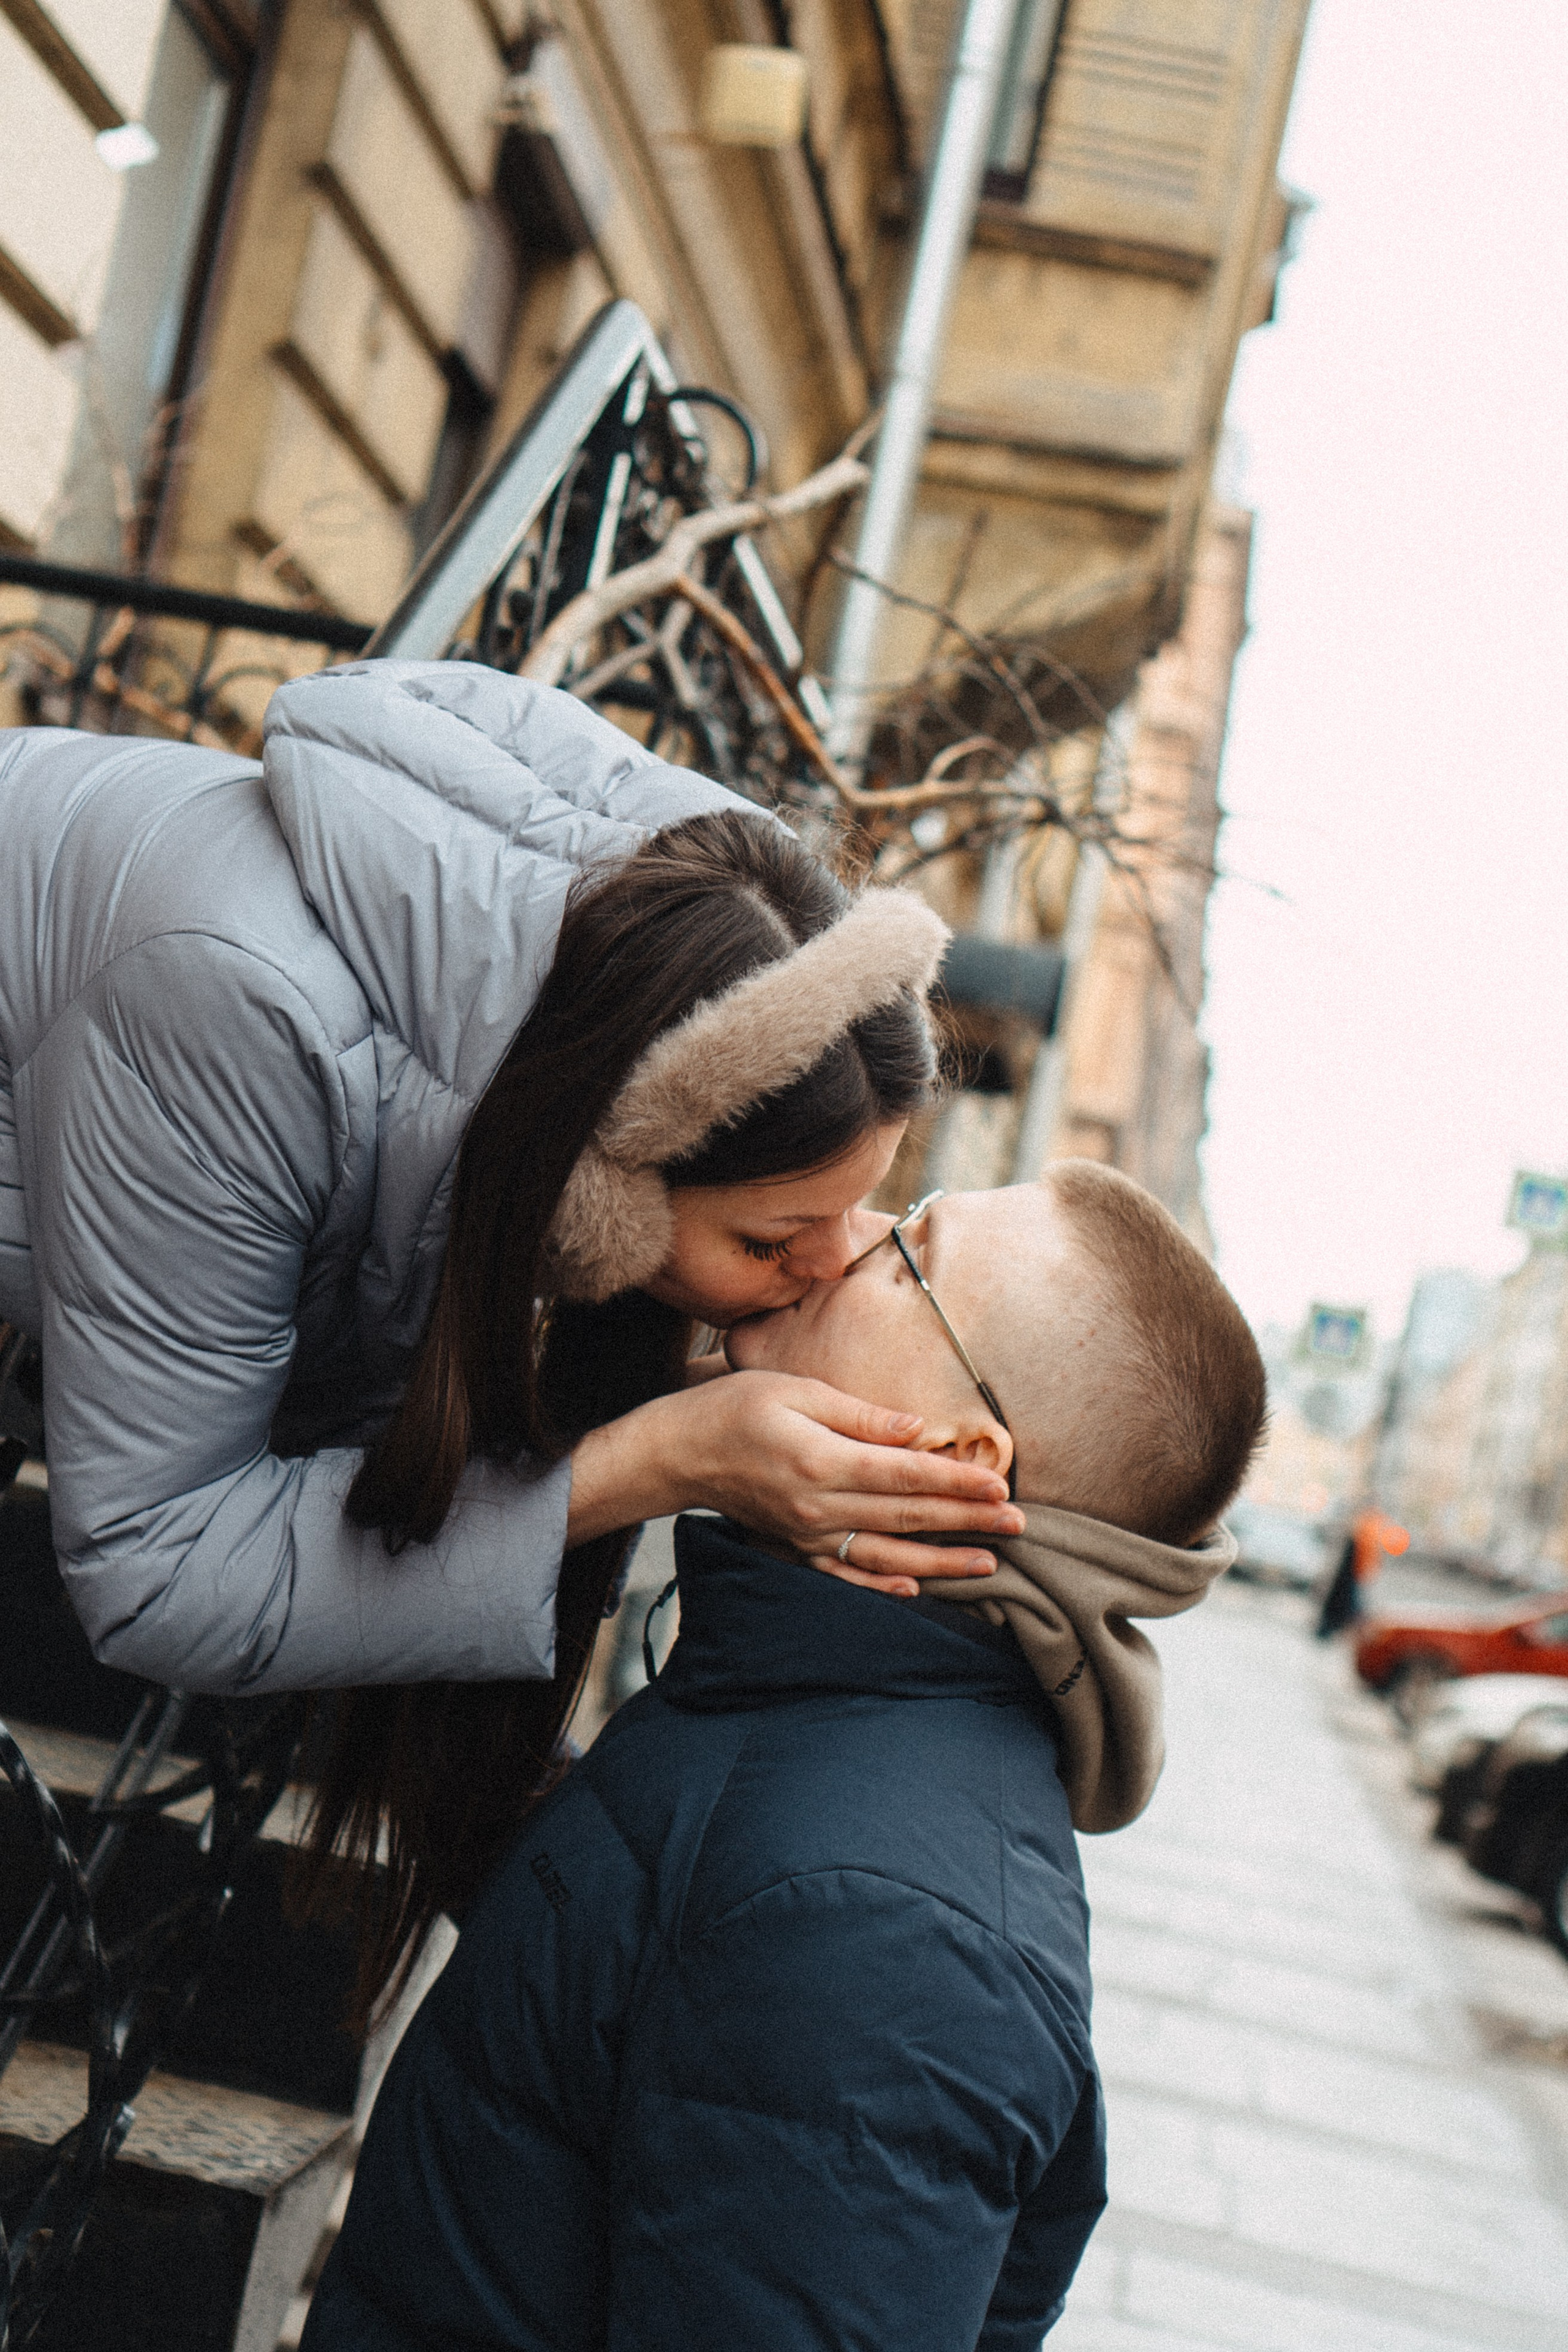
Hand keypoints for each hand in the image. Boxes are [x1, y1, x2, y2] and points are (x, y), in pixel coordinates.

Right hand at [567, 1371, 1022, 1596]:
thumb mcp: (797, 1389)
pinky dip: (882, 1583)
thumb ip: (861, 1415)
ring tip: (989, 1563)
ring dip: (941, 1561)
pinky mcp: (796, 1548)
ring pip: (887, 1553)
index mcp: (823, 1461)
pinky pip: (846, 1573)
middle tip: (1018, 1523)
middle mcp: (819, 1506)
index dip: (956, 1481)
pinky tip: (915, 1588)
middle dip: (967, 1521)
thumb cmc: (736, 1408)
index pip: (906, 1475)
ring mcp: (807, 1535)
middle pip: (907, 1516)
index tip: (1000, 1484)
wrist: (679, 1453)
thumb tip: (917, 1430)